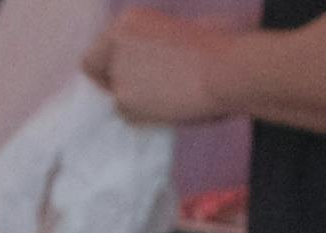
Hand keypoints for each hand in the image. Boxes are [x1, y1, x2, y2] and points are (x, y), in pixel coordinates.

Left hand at [88, 14, 233, 125]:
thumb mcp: (184, 28)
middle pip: (105, 77)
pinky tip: (172, 107)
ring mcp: (118, 75)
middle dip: (123, 86)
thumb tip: (160, 59)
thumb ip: (158, 43)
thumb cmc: (221, 45)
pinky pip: (131, 117)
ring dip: (139, 102)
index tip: (127, 76)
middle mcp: (116, 45)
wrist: (226, 71)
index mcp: (129, 22)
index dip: (110, 67)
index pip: (99, 53)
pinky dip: (147, 116)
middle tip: (151, 92)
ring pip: (118, 100)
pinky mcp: (124, 101)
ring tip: (172, 97)